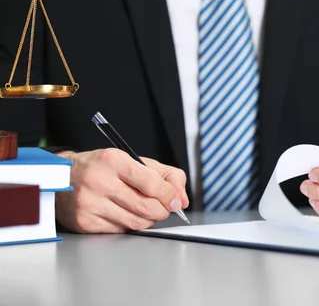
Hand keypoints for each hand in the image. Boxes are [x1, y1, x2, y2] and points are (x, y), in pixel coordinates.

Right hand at [55, 148, 188, 233]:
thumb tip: (181, 200)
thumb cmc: (104, 167)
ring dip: (149, 220)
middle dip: (163, 210)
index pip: (152, 183)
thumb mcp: (134, 160)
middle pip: (147, 207)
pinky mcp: (85, 222)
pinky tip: (126, 214)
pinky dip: (131, 225)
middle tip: (164, 208)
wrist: (63, 176)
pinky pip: (121, 230)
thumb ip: (165, 176)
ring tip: (147, 210)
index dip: (170, 195)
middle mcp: (99, 181)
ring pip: (136, 222)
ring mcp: (90, 204)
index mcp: (114, 161)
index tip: (176, 202)